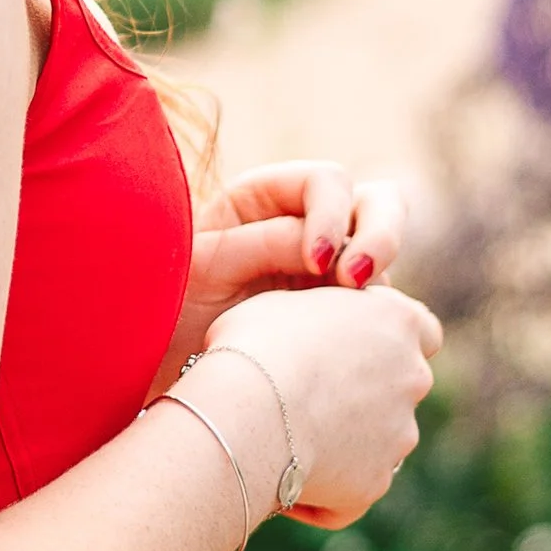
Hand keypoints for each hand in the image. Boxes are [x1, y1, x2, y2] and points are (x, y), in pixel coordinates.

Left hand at [167, 158, 407, 373]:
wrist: (164, 368)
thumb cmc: (167, 308)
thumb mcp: (207, 267)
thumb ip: (265, 243)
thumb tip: (331, 248)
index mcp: (265, 198)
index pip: (326, 182)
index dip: (332, 216)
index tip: (317, 263)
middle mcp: (306, 226)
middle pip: (377, 202)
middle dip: (381, 235)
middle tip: (356, 281)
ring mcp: (329, 271)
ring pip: (386, 257)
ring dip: (384, 282)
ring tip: (363, 320)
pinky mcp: (341, 315)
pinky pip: (381, 309)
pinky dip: (380, 322)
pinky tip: (355, 350)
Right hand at [192, 282, 441, 531]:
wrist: (247, 413)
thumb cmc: (256, 344)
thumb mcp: (285, 304)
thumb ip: (320, 315)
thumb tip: (313, 331)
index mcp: (397, 321)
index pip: (422, 329)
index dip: (391, 339)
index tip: (356, 345)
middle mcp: (412, 377)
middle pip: (401, 385)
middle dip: (366, 392)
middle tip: (309, 395)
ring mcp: (400, 435)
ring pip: (380, 438)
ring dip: (346, 440)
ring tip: (287, 441)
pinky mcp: (375, 482)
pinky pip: (353, 486)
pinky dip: (325, 488)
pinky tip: (283, 483)